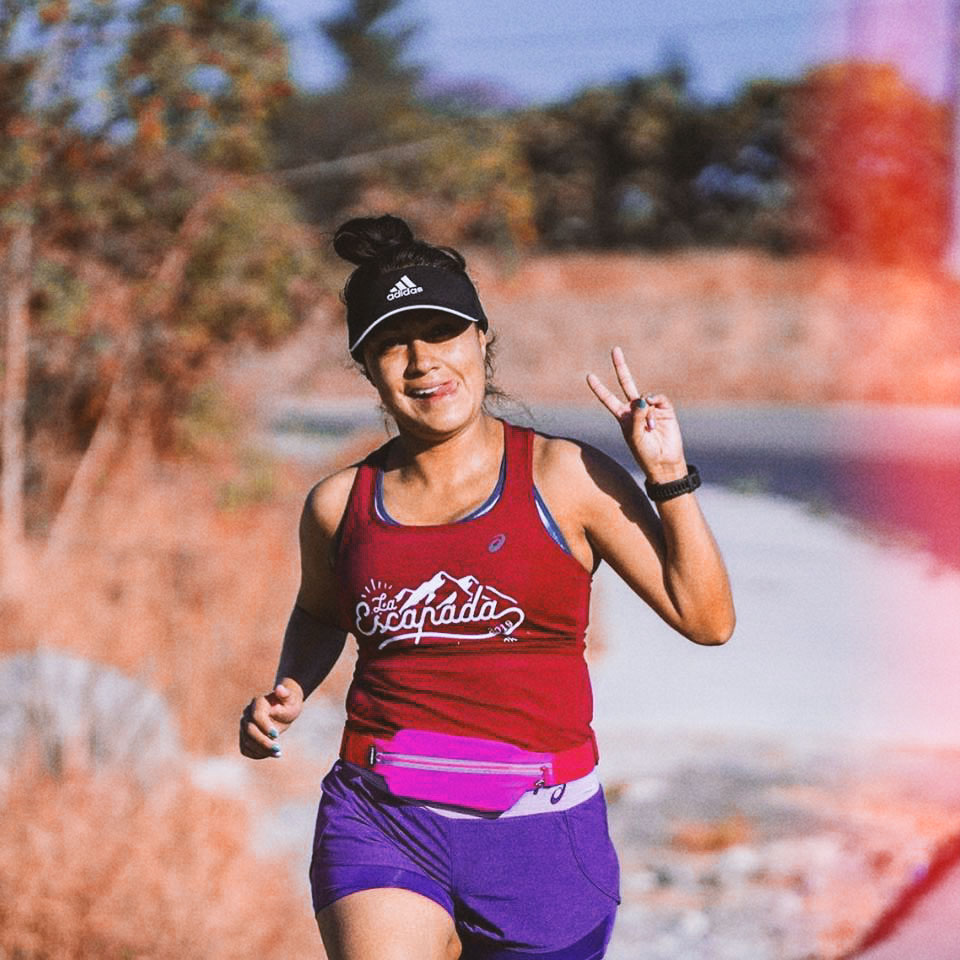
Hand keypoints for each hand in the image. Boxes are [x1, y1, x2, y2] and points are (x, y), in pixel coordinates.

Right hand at [238, 681, 303, 758]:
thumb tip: (279, 689)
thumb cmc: (289, 703)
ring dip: (261, 750)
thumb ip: (285, 694)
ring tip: (277, 753)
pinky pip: (245, 749)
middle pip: (249, 730)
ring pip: (246, 741)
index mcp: (258, 702)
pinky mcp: (245, 736)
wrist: (284, 709)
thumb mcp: (291, 699)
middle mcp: (247, 713)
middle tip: (278, 750)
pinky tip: (268, 754)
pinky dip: (256, 754)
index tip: (276, 735)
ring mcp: (244, 725)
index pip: (256, 716)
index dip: (264, 726)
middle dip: (263, 742)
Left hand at [586, 347, 686, 481]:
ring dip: (646, 413)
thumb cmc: (645, 453)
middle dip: (620, 366)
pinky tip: (657, 420)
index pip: (607, 398)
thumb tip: (643, 399)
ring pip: (644, 396)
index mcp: (622, 416)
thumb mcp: (634, 437)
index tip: (589, 376)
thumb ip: (635, 418)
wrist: (664, 461)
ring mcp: (650, 407)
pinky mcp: (664, 408)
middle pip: (626, 382)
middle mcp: (635, 409)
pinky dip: (656, 406)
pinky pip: (658, 398)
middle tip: (615, 349)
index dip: (599, 387)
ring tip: (650, 429)